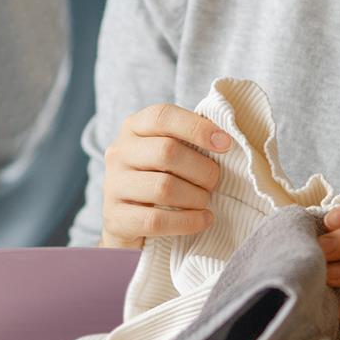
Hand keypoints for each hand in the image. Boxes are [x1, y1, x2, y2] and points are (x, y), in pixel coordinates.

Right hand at [99, 102, 231, 248]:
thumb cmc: (158, 179)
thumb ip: (188, 141)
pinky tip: (203, 219)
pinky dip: (188, 221)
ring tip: (204, 202)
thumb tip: (225, 140)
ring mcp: (114, 186)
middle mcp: (119, 153)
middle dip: (202, 169)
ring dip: (196, 197)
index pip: (162, 116)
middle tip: (214, 182)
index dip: (196, 127)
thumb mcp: (167, 153)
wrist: (127, 223)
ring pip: (163, 187)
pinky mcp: (116, 218)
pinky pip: (156, 220)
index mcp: (133, 128)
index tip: (225, 144)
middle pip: (166, 152)